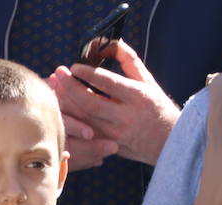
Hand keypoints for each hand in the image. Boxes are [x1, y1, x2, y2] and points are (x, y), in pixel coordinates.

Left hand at [48, 41, 179, 167]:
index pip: (108, 83)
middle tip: (57, 73)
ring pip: (83, 120)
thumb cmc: (156, 107)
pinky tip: (60, 108)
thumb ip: (129, 60)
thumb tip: (112, 42)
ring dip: (66, 102)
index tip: (74, 66)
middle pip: (90, 103)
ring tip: (55, 86)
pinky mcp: (107, 146)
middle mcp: (125, 117)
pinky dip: (70, 120)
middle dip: (70, 88)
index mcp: (137, 97)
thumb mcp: (147, 81)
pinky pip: (83, 134)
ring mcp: (114, 135)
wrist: (167, 142)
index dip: (89, 74)